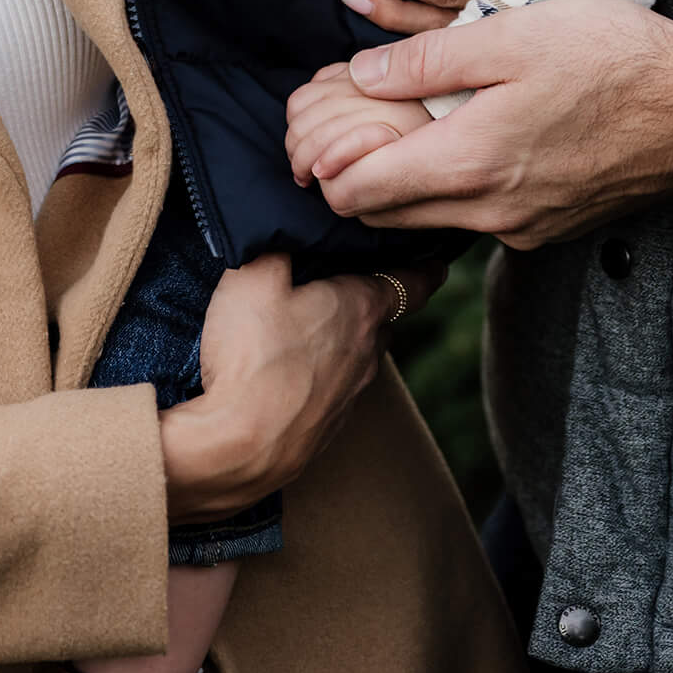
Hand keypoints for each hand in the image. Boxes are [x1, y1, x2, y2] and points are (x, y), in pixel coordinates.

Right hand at [156, 255, 436, 521]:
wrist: (236, 450)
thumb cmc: (252, 355)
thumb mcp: (255, 275)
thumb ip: (279, 242)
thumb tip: (292, 223)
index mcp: (363, 307)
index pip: (416, 280)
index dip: (427, 264)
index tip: (436, 255)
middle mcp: (369, 351)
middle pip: (385, 316)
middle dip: (375, 296)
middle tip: (353, 274)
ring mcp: (351, 395)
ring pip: (361, 354)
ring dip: (347, 337)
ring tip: (317, 321)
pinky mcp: (329, 428)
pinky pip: (336, 388)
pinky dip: (324, 374)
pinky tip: (293, 370)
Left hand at [310, 0, 672, 249]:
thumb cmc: (611, 56)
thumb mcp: (510, 34)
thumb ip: (427, 60)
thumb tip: (359, 76)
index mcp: (469, 164)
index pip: (355, 195)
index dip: (320, 162)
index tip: (316, 125)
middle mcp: (489, 212)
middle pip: (381, 216)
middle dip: (349, 174)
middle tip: (350, 119)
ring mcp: (521, 228)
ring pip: (428, 218)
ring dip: (399, 182)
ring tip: (402, 120)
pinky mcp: (548, 227)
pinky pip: (473, 216)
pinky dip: (448, 187)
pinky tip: (459, 136)